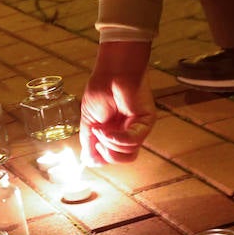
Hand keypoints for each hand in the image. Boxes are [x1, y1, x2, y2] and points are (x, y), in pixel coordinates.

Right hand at [80, 40, 156, 164]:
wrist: (110, 72)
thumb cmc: (101, 89)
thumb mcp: (88, 120)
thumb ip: (88, 142)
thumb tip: (88, 162)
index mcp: (115, 133)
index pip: (112, 156)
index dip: (101, 158)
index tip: (90, 153)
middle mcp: (128, 133)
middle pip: (123, 158)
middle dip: (107, 156)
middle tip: (97, 143)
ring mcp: (138, 128)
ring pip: (129, 154)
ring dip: (110, 146)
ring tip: (99, 131)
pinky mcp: (145, 123)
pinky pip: (133, 141)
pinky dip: (117, 140)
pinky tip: (106, 133)